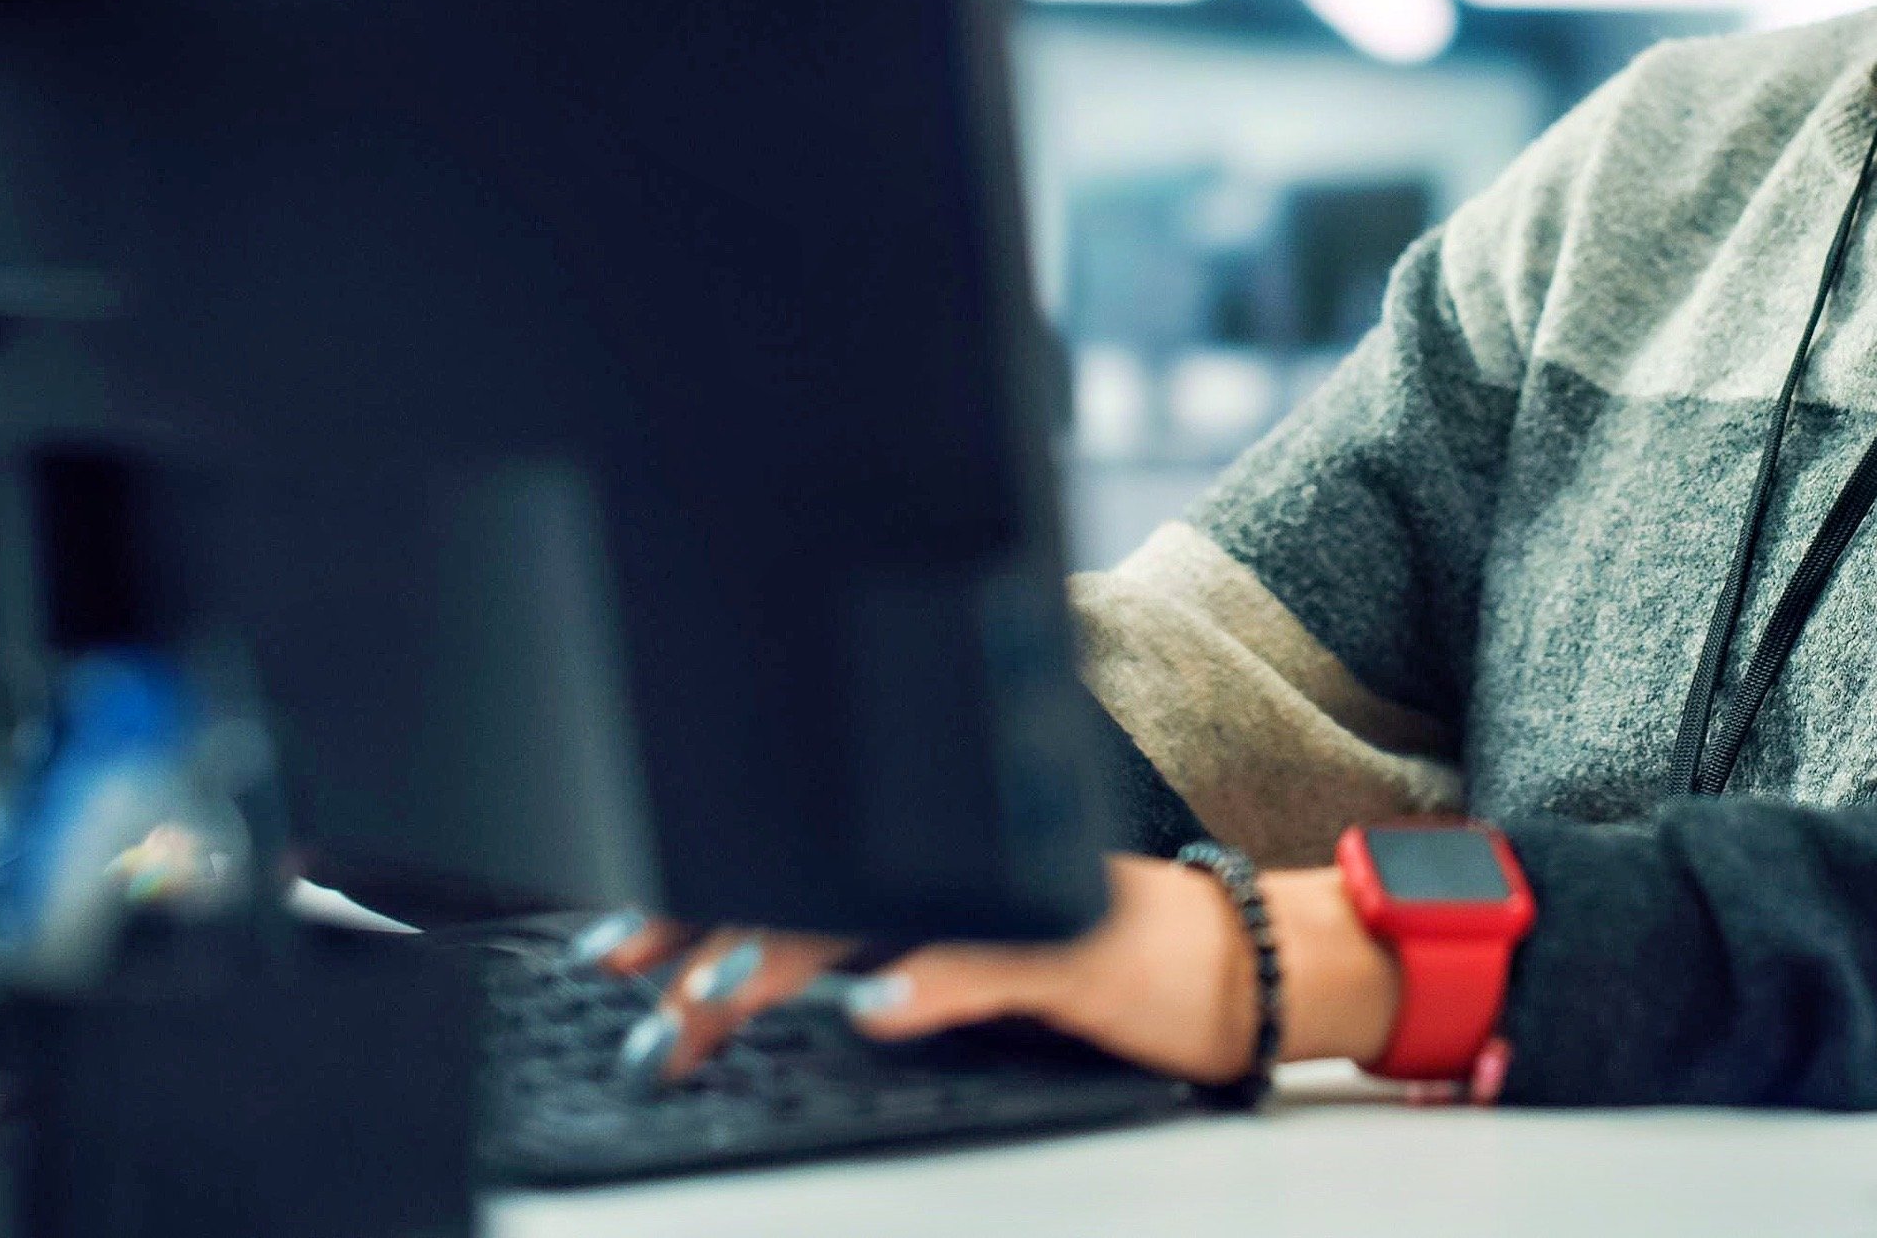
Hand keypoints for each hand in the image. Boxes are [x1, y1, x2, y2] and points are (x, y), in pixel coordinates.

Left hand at [581, 853, 1399, 1086]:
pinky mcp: (1084, 950)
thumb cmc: (1120, 971)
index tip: (620, 941)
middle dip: (708, 932)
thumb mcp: (990, 957)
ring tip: (713, 996)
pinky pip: (999, 961)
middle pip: (818, 885)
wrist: (1257, 962)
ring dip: (789, 956)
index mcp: (944, 865)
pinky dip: (931, 983)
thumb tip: (786, 992)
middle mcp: (973, 866)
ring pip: (885, 915)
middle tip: (628, 973)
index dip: (703, 900)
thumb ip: (898, 958)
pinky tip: (876, 1010)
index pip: (803, 870)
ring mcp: (1024, 903)